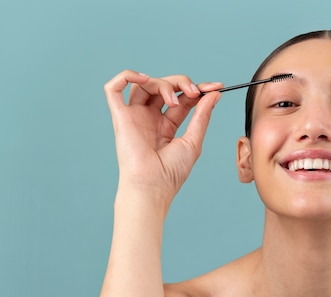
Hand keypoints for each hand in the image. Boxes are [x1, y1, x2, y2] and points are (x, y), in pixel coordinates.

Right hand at [104, 70, 222, 202]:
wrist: (153, 186)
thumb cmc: (171, 172)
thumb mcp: (193, 141)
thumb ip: (202, 116)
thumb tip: (215, 93)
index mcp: (167, 125)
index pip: (182, 98)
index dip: (199, 89)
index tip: (217, 87)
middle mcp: (149, 118)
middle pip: (164, 86)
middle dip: (182, 83)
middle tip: (195, 92)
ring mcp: (134, 116)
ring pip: (144, 84)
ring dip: (163, 84)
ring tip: (174, 101)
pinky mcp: (120, 117)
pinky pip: (113, 88)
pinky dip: (127, 76)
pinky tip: (144, 79)